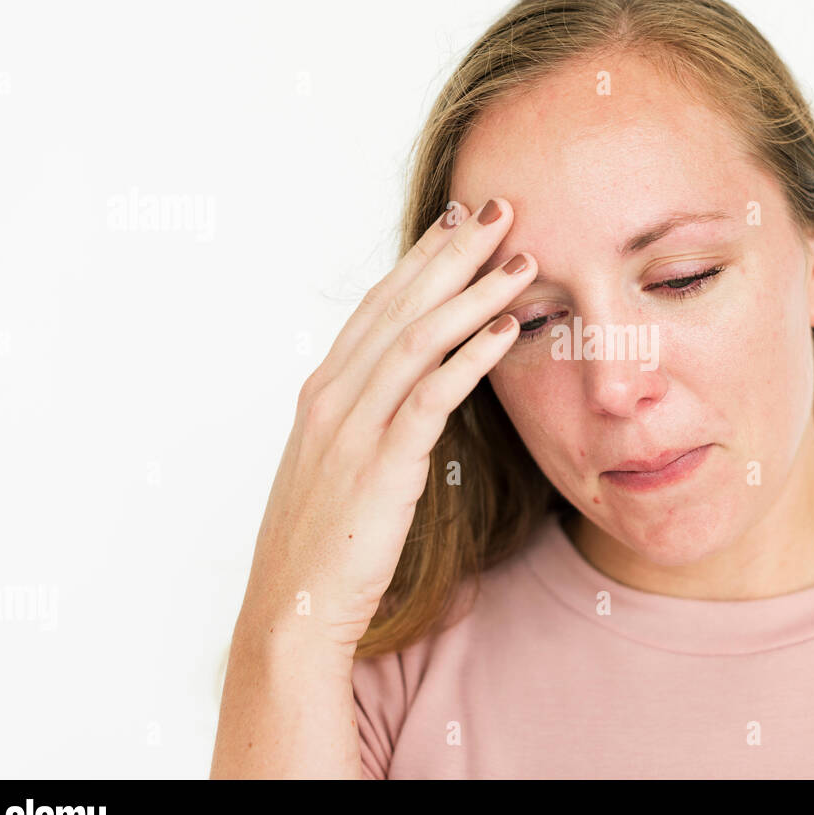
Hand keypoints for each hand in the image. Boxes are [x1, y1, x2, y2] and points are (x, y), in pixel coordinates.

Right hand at [240, 197, 533, 651]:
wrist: (292, 607)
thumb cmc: (324, 538)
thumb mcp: (340, 460)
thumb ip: (371, 414)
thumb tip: (412, 385)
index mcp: (325, 389)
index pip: (380, 304)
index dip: (423, 256)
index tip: (462, 218)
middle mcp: (334, 394)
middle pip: (401, 304)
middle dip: (453, 252)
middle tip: (500, 208)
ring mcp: (353, 426)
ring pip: (419, 338)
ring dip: (474, 293)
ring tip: (521, 260)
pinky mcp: (380, 464)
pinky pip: (431, 395)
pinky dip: (472, 357)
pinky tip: (507, 329)